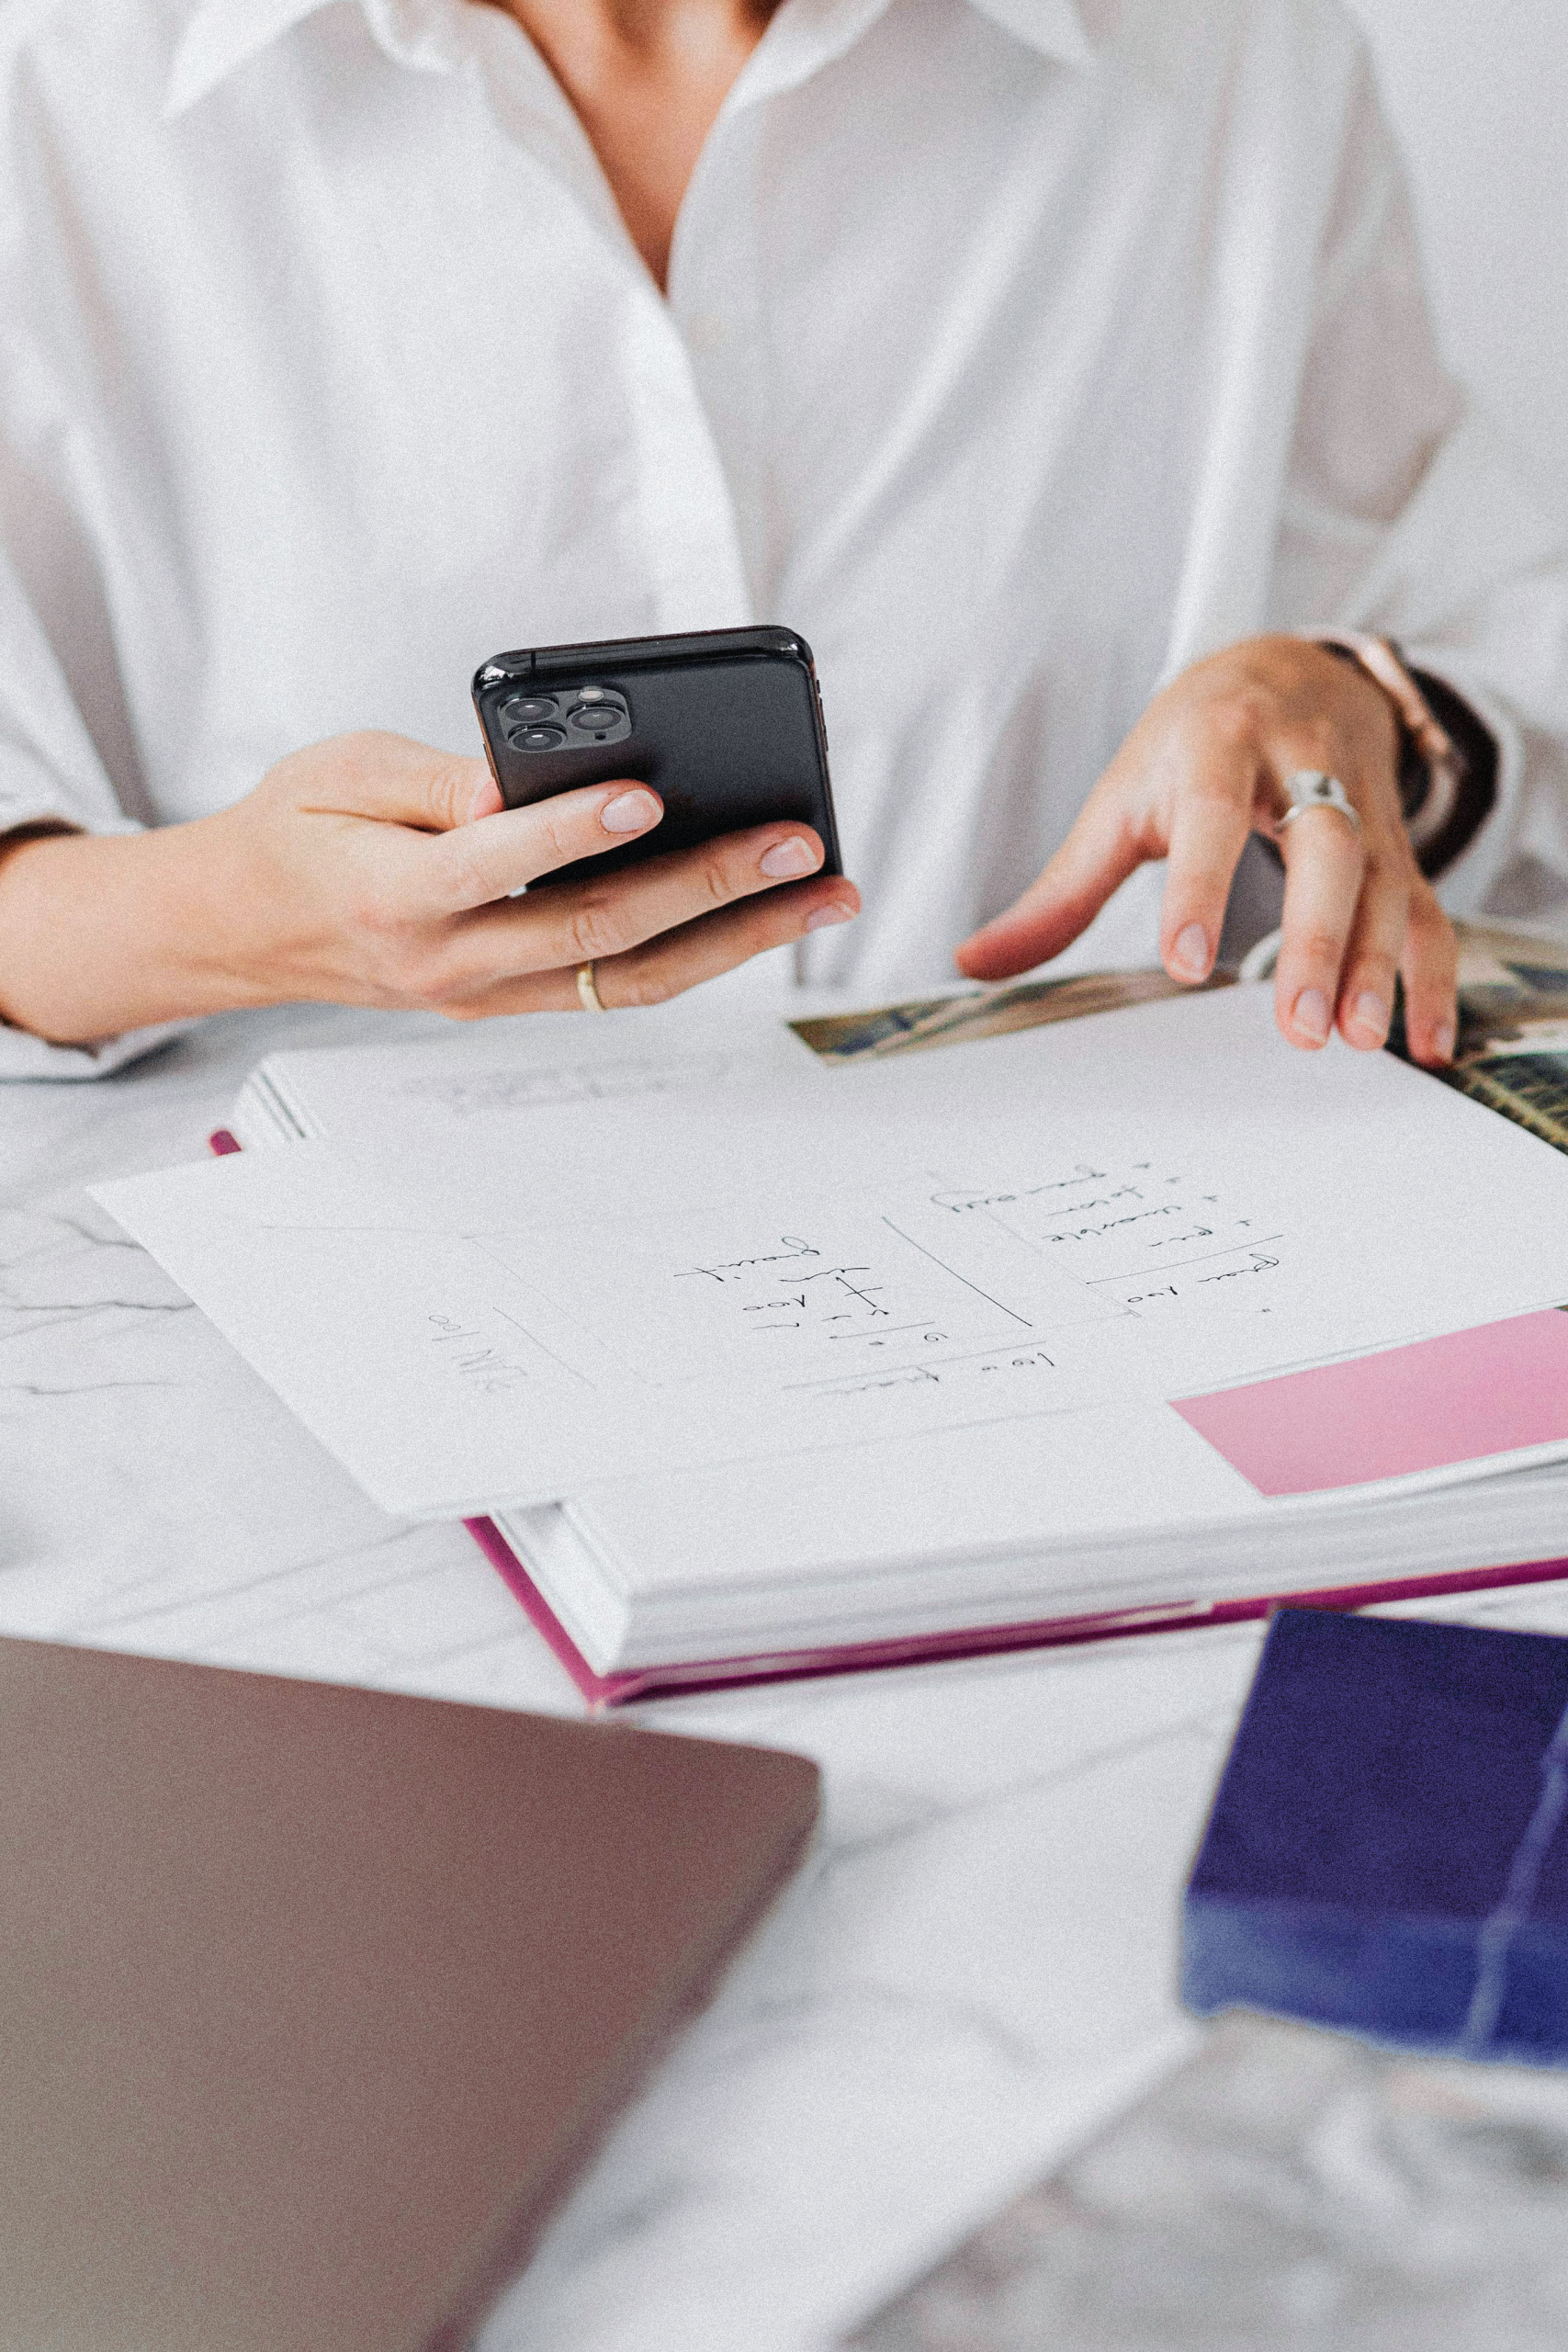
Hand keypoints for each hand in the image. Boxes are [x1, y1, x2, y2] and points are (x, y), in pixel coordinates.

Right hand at [0, 732, 858, 1042]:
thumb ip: (432, 780)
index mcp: (395, 893)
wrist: (250, 930)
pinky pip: (618, 986)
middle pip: (597, 932)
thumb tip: (516, 785)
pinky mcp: (515, 1001)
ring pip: (629, 979)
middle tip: (799, 842)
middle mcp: (450, 961)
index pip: (497, 862)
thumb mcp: (339, 773)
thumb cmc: (299, 831)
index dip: (574, 831)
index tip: (649, 794)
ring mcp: (488, 995)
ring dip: (737, 940)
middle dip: (711, 886)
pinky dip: (699, 953)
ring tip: (822, 894)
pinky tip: (765, 916)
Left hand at [956, 636, 1457, 1065]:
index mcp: (1219, 746)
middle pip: (1325, 847)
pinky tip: (1423, 1040)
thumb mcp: (1122, 797)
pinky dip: (1430, 975)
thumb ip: (1059, 889)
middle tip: (1299, 1025)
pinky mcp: (1399, 842)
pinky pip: (1429, 908)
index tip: (1185, 962)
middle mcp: (1304, 766)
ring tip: (1355, 1039)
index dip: (1201, 886)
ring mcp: (1362, 804)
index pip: (1214, 815)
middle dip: (1317, 938)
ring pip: (1385, 881)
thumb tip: (975, 962)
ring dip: (1377, 964)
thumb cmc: (1192, 742)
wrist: (1292, 665)